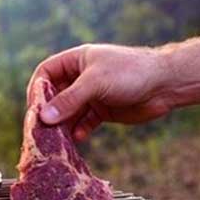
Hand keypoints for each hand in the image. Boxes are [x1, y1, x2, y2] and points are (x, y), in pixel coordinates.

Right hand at [28, 43, 174, 140]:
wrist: (165, 84)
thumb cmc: (130, 73)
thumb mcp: (95, 83)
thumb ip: (69, 100)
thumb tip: (44, 118)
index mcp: (76, 60)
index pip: (46, 72)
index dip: (37, 89)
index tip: (34, 108)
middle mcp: (81, 77)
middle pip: (55, 95)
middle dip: (49, 111)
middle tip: (41, 129)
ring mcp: (92, 94)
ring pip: (69, 111)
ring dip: (63, 124)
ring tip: (57, 139)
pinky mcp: (103, 110)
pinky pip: (84, 122)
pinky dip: (79, 130)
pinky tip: (78, 138)